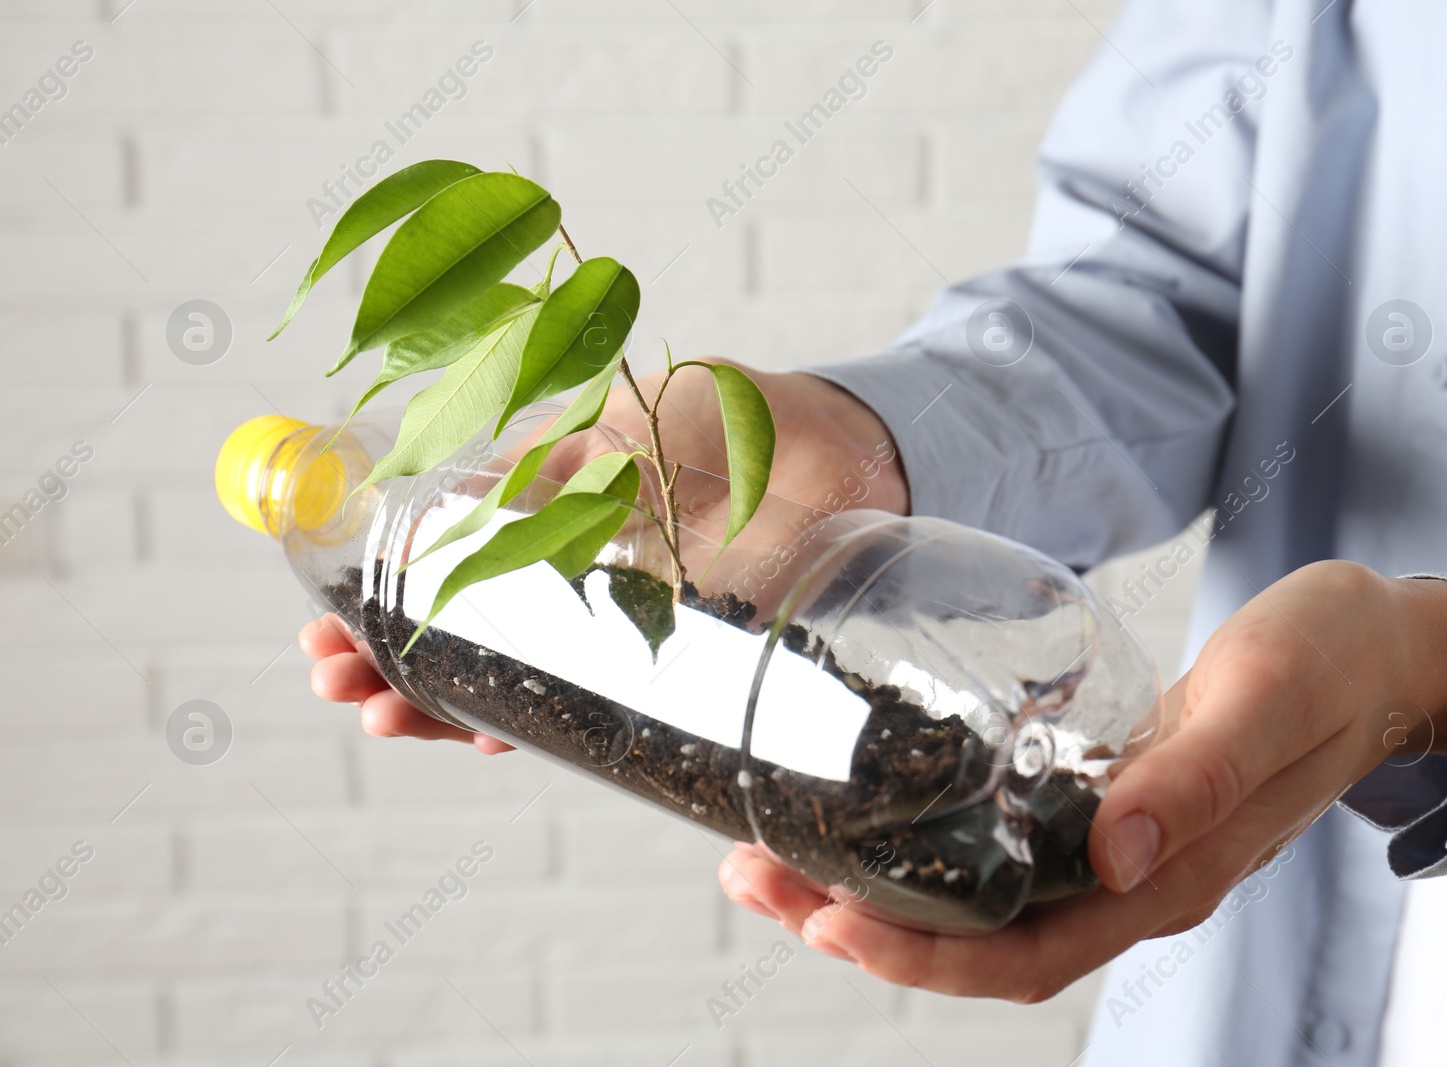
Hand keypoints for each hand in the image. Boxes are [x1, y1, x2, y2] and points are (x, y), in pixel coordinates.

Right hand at [300, 364, 906, 748]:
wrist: (829, 440)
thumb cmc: (717, 415)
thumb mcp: (611, 423)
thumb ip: (537, 467)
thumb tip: (433, 512)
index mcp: (548, 524)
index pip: (445, 581)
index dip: (383, 609)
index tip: (326, 626)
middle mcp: (575, 588)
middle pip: (466, 646)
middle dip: (391, 668)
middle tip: (335, 679)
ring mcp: (624, 632)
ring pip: (519, 685)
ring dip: (443, 707)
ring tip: (380, 714)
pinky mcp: (682, 663)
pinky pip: (603, 711)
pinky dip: (542, 727)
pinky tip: (488, 736)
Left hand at [719, 560, 1446, 1001]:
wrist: (1376, 650)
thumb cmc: (1327, 663)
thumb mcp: (1264, 701)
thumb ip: (1193, 779)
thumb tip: (1112, 855)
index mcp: (1166, 879)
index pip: (1023, 959)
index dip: (920, 958)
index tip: (825, 924)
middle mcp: (1129, 881)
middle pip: (975, 945)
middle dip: (860, 926)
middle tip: (752, 873)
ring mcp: (1112, 849)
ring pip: (976, 903)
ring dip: (874, 889)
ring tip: (774, 850)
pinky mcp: (1100, 804)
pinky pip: (999, 850)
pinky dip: (925, 845)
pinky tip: (871, 811)